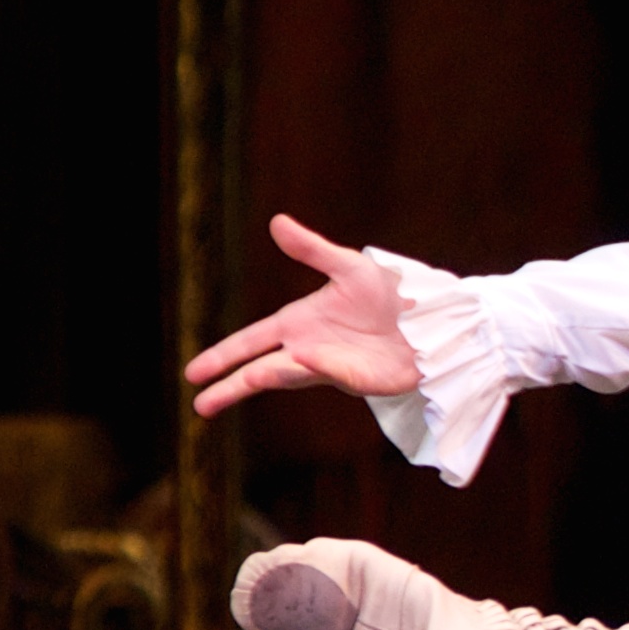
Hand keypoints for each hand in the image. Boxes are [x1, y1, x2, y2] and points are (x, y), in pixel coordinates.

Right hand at [185, 213, 419, 418]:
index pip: (251, 342)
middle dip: (230, 385)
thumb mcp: (347, 266)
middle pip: (260, 371)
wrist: (434, 317)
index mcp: (299, 323)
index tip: (194, 372)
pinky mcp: (360, 379)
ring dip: (262, 381)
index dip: (224, 356)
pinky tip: (302, 359)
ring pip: (288, 377)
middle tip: (200, 407)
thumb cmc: (391, 293)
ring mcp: (332, 367)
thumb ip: (312, 250)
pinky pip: (333, 372)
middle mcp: (309, 349)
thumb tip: (277, 222)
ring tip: (237, 387)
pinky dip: (317, 367)